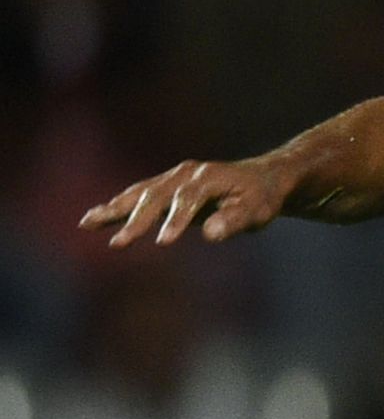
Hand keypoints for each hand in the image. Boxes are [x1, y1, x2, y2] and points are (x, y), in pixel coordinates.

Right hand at [86, 153, 298, 246]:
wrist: (262, 179)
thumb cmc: (261, 198)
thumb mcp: (258, 211)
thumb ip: (235, 220)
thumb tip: (211, 234)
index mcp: (209, 178)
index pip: (188, 200)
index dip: (175, 221)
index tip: (163, 243)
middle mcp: (186, 173)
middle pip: (156, 196)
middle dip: (136, 221)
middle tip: (119, 244)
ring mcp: (173, 177)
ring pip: (139, 193)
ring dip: (113, 209)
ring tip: (86, 224)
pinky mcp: (165, 184)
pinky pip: (137, 194)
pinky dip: (116, 205)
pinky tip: (96, 218)